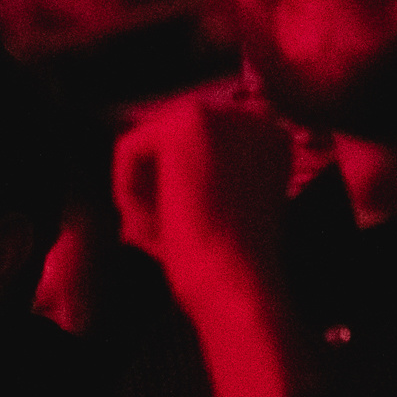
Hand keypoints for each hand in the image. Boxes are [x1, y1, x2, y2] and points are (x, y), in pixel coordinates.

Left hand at [113, 81, 294, 312]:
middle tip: (165, 240)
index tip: (184, 234)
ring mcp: (225, 113)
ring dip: (142, 194)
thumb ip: (183, 183)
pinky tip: (155, 223)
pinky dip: (127, 191)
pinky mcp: (191, 119)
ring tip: (161, 235)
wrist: (239, 283)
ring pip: (146, 147)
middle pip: (166, 145)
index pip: (194, 151)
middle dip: (154, 190)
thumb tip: (130, 170)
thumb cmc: (223, 268)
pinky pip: (128, 149)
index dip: (172, 192)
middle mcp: (255, 118)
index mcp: (269, 143)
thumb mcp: (210, 215)